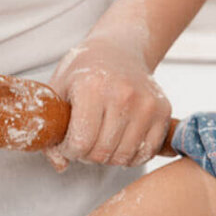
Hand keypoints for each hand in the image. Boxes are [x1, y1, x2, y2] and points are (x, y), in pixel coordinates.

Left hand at [46, 37, 169, 168]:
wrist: (118, 51)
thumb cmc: (84, 72)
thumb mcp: (58, 90)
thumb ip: (52, 128)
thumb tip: (61, 164)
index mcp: (92, 87)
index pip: (80, 143)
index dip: (68, 151)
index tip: (67, 142)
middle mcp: (124, 95)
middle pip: (101, 153)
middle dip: (86, 156)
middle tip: (83, 143)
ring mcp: (147, 104)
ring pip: (124, 156)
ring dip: (108, 157)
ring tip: (101, 142)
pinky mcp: (163, 111)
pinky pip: (147, 152)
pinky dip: (132, 156)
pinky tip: (121, 143)